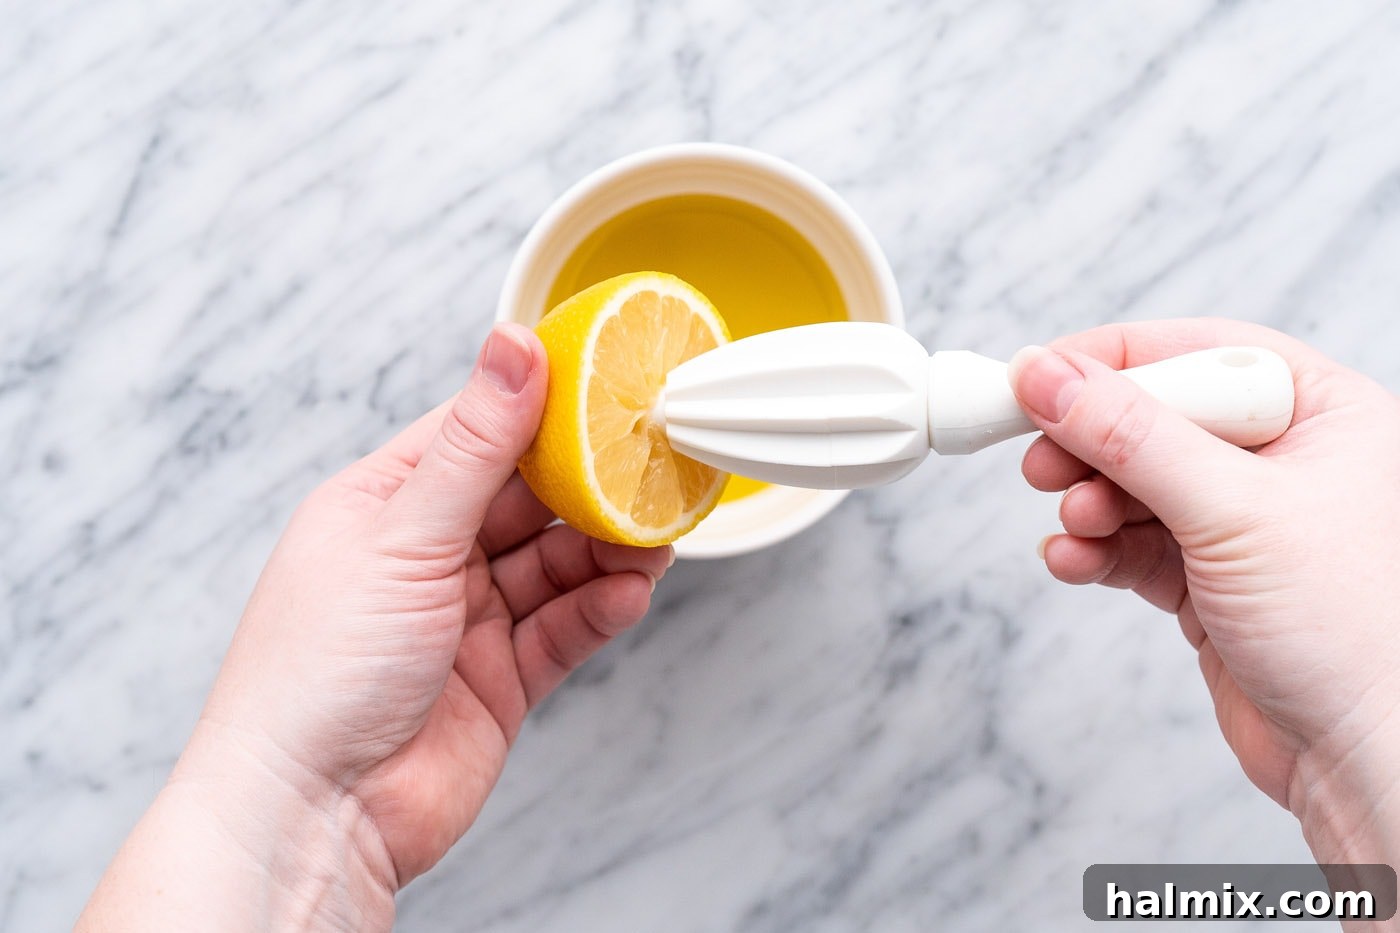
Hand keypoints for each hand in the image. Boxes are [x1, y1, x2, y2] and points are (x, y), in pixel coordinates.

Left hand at [79, 323, 672, 930]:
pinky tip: (627, 594)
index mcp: (384, 505)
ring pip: (557, 564)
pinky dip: (600, 609)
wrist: (313, 816)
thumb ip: (475, 445)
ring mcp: (466, 620)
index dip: (541, 409)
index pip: (476, 434)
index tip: (606, 383)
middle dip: (589, 486)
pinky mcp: (502, 678)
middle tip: (649, 468)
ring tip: (651, 539)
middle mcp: (427, 557)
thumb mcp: (403, 535)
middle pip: (529, 500)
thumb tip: (513, 346)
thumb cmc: (317, 672)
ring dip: (606, 549)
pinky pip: (566, 628)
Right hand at [1008, 319, 1399, 867]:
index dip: (1116, 360)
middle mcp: (1286, 462)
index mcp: (1325, 414)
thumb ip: (1130, 435)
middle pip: (1159, 419)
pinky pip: (1133, 545)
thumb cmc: (1355, 633)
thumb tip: (1046, 376)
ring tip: (1073, 524)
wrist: (1367, 760)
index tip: (1040, 374)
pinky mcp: (1210, 582)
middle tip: (1040, 459)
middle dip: (1092, 442)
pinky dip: (1096, 551)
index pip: (1203, 356)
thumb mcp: (1231, 509)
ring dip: (1090, 503)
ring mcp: (1245, 525)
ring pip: (1138, 486)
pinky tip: (1073, 561)